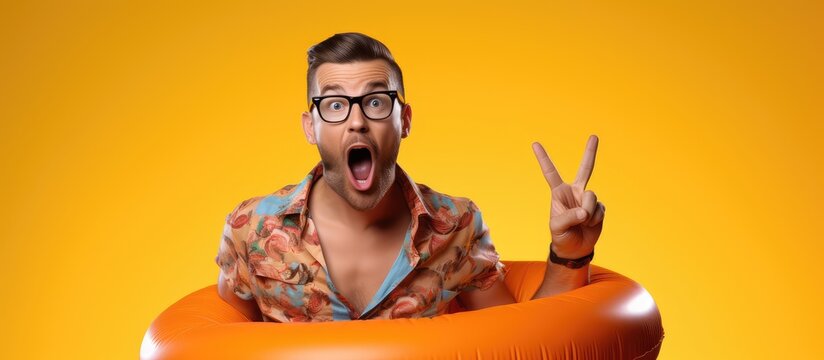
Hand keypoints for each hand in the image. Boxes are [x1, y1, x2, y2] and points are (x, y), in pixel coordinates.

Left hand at [532, 135, 604, 258]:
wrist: (575, 249)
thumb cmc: (561, 236)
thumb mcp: (557, 228)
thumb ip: (568, 218)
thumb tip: (584, 212)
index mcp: (559, 193)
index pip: (550, 173)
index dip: (543, 158)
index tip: (534, 144)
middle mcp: (574, 192)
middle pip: (585, 169)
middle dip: (590, 152)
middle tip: (594, 136)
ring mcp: (587, 199)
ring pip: (592, 197)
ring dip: (588, 212)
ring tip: (583, 223)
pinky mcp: (598, 207)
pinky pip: (600, 209)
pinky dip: (596, 219)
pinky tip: (590, 225)